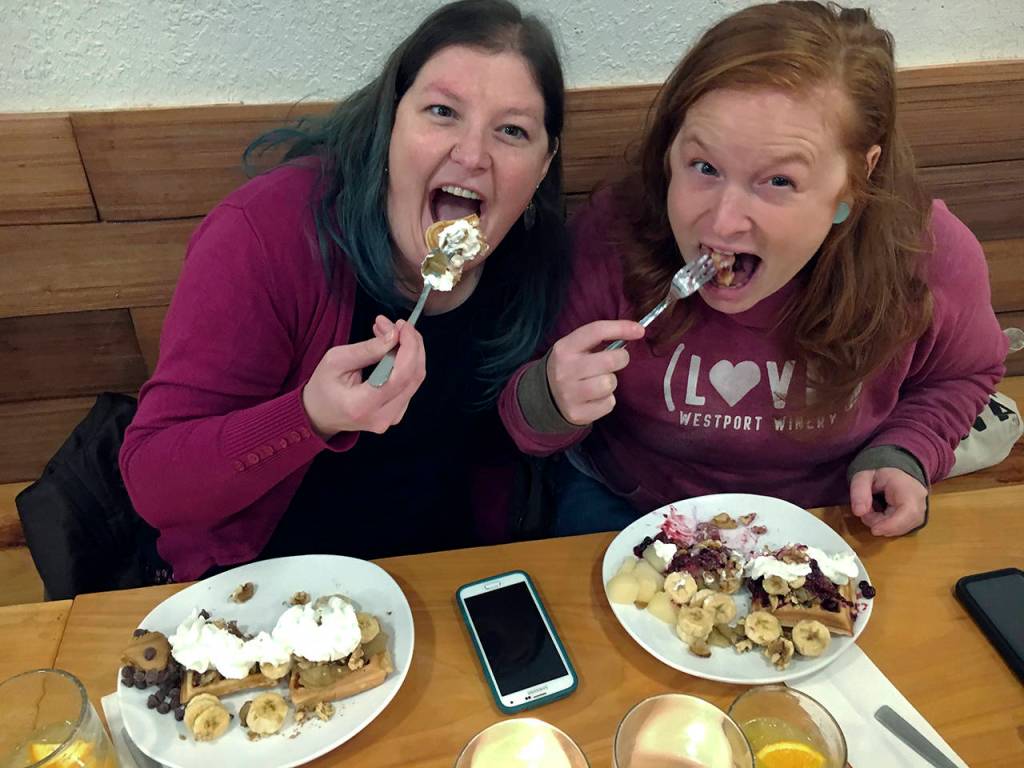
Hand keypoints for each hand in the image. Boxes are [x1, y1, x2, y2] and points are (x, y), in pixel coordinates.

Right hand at [301, 316, 425, 438]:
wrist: (319, 415)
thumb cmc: (323, 387)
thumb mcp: (336, 361)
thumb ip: (367, 349)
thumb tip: (394, 336)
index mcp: (363, 405)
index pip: (400, 376)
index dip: (409, 347)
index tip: (403, 326)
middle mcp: (382, 417)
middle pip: (414, 376)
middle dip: (412, 344)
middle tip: (397, 325)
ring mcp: (392, 418)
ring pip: (416, 379)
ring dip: (410, 351)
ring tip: (390, 332)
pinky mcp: (397, 413)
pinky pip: (410, 384)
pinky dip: (407, 362)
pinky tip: (393, 348)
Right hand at [546, 320, 644, 425]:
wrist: (545, 398)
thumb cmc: (570, 367)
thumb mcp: (574, 348)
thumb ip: (598, 339)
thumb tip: (635, 331)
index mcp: (564, 348)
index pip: (596, 331)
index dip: (621, 328)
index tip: (639, 330)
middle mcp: (565, 370)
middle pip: (609, 360)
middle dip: (621, 359)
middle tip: (616, 361)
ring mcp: (569, 393)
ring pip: (609, 383)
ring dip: (611, 382)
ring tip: (600, 382)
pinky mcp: (577, 413)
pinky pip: (608, 403)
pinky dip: (607, 400)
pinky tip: (595, 397)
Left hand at [849, 467, 927, 535]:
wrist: (897, 476)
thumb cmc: (881, 476)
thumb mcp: (864, 477)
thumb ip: (859, 491)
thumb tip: (859, 512)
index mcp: (909, 488)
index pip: (908, 511)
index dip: (891, 525)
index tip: (874, 530)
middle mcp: (920, 503)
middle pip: (902, 524)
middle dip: (880, 523)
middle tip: (866, 512)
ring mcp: (921, 513)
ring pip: (900, 530)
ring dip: (882, 525)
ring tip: (874, 510)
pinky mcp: (916, 521)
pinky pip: (900, 530)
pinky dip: (887, 526)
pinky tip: (882, 515)